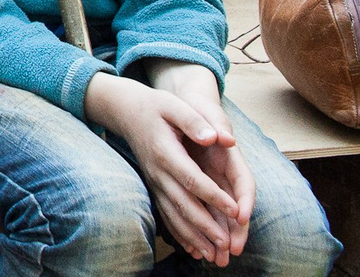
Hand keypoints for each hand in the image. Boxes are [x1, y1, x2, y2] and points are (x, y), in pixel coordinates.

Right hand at [85, 70, 250, 265]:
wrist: (125, 111)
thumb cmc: (155, 107)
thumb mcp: (174, 105)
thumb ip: (195, 121)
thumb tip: (217, 138)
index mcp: (166, 152)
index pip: (192, 179)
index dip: (214, 196)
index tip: (234, 210)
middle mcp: (158, 172)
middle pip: (183, 204)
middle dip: (205, 226)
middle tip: (226, 245)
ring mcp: (154, 182)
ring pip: (173, 214)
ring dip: (193, 236)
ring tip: (212, 254)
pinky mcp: (154, 187)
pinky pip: (166, 215)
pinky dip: (180, 233)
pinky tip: (192, 248)